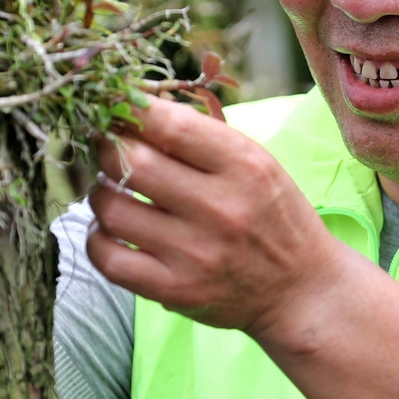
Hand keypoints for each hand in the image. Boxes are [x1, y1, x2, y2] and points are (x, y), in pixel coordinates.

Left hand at [86, 99, 352, 338]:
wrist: (301, 290)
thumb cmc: (273, 217)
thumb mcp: (257, 165)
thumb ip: (201, 138)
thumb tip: (132, 110)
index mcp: (245, 167)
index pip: (171, 124)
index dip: (130, 109)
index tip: (115, 106)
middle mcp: (221, 209)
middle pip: (132, 163)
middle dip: (107, 149)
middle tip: (108, 150)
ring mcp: (196, 254)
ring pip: (112, 210)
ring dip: (100, 194)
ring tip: (112, 192)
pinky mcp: (175, 291)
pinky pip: (107, 259)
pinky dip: (97, 239)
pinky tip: (111, 231)